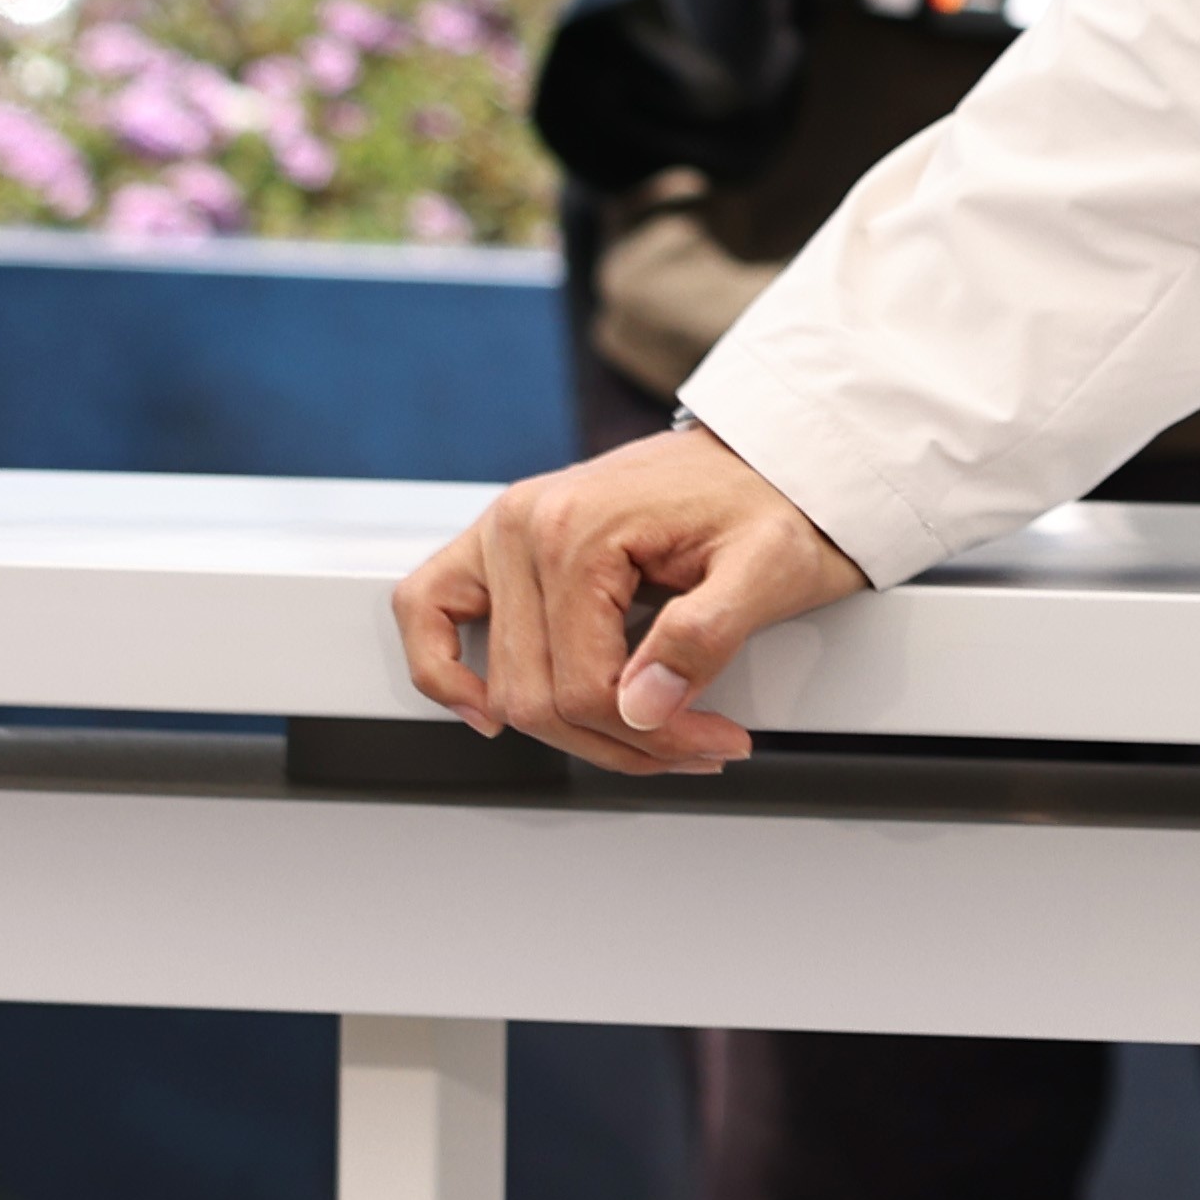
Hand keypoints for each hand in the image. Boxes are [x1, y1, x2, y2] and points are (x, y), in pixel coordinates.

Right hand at [390, 422, 871, 776]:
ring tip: (642, 737)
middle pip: (538, 697)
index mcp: (579, 528)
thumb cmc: (773, 500)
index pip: (584, 688)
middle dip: (623, 742)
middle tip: (697, 745)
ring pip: (501, 683)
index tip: (715, 742)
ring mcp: (503, 532)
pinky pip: (426, 611)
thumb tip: (643, 706)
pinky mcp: (498, 544)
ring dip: (566, 731)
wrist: (771, 454)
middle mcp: (524, 525)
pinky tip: (486, 710)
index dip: (653, 735)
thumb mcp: (772, 563)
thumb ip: (709, 633)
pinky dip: (445, 669)